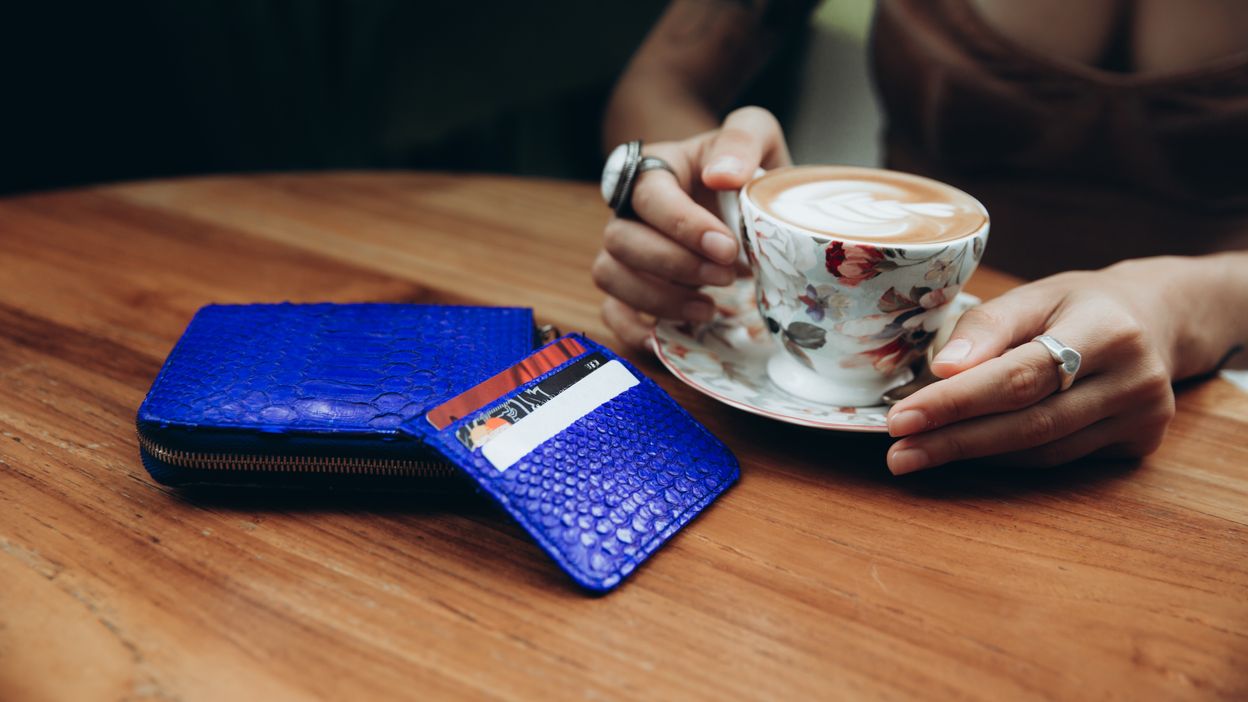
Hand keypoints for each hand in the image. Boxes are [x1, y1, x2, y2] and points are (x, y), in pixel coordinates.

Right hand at [594, 106, 791, 348]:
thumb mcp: (753, 132)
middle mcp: (629, 210)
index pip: (648, 196)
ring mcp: (625, 249)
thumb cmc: (742, 162)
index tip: (727, 246)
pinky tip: (674, 333)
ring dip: (658, 298)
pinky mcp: (630, 284)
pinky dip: (634, 330)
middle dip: (675, 266)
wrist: (739, 187)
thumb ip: (741, 140)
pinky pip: (611, 311)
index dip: (683, 226)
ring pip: (610, 276)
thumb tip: (722, 176)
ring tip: (709, 307)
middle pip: (620, 240)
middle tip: (727, 275)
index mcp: (655, 168)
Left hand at [885, 261, 1183, 472]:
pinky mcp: (1139, 443)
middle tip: (898, 453)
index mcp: (1109, 331)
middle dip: (954, 441)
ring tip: (916, 455)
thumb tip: (942, 370)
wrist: (1156, 319)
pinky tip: (965, 453)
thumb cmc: (1079, 305)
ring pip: (1042, 451)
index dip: (957, 402)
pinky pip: (1058, 459)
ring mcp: (1144, 418)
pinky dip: (1006, 459)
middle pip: (1030, 423)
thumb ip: (987, 328)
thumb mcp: (1035, 295)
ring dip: (973, 456)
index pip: (1020, 376)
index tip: (902, 418)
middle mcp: (1135, 380)